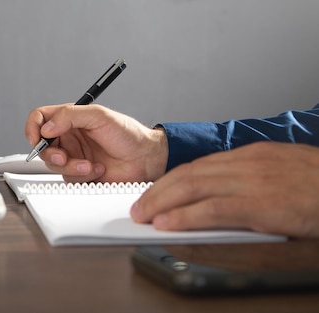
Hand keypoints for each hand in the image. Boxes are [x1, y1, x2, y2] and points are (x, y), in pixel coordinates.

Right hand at [24, 103, 167, 182]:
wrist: (145, 159)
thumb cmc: (128, 134)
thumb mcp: (99, 116)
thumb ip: (69, 116)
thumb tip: (46, 127)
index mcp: (70, 119)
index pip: (39, 119)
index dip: (33, 128)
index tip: (38, 138)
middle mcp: (68, 137)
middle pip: (42, 146)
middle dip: (51, 154)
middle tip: (65, 157)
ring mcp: (73, 155)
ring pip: (54, 165)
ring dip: (71, 167)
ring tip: (90, 164)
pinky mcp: (80, 173)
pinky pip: (68, 178)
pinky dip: (82, 175)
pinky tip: (98, 169)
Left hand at [131, 142, 318, 237]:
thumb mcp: (282, 174)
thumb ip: (251, 181)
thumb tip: (220, 197)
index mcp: (252, 156)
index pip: (199, 166)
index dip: (171, 181)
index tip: (154, 192)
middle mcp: (248, 164)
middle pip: (189, 174)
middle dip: (158, 191)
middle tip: (139, 206)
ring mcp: (254, 182)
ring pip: (193, 188)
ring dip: (162, 203)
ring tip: (143, 215)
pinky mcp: (263, 204)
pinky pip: (214, 209)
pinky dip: (186, 216)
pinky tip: (168, 224)